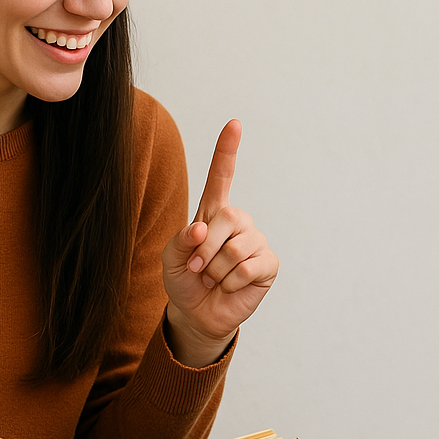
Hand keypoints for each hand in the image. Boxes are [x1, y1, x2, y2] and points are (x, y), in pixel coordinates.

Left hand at [162, 119, 277, 365]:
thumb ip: (180, 240)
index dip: (227, 151)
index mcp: (213, 213)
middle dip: (204, 250)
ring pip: (235, 249)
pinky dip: (232, 283)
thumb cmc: (184, 281)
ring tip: (214, 279)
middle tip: (197, 268)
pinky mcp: (267, 264)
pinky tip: (231, 286)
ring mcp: (255, 241)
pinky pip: (249, 268)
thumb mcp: (170, 259)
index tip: (234, 124)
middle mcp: (238, 222)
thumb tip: (202, 229)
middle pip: (225, 219)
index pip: (221, 177)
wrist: (198, 314)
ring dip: (216, 271)